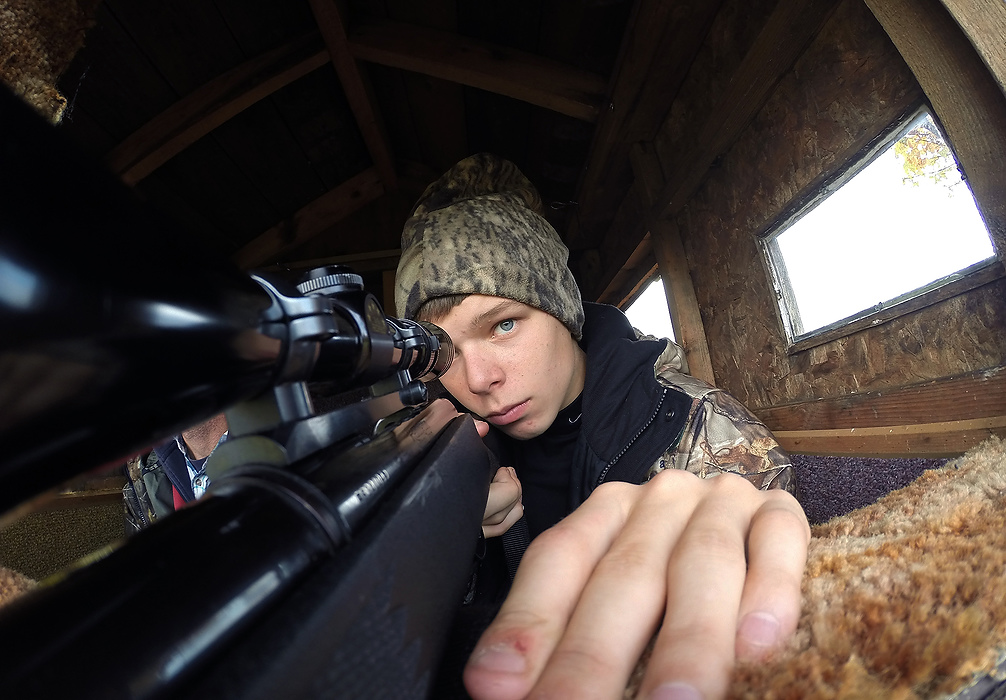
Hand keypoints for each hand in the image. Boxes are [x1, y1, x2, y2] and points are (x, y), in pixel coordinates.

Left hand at [463, 469, 809, 699]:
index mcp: (604, 515)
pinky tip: (758, 648)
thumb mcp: (609, 602)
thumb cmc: (668, 581)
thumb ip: (559, 639)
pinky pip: (776, 542)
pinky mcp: (780, 511)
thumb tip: (496, 685)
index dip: (527, 626)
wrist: (750, 524)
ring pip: (702, 564)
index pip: (557, 563)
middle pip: (623, 578)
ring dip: (690, 641)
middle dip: (595, 657)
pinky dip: (770, 594)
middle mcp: (657, 501)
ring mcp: (721, 500)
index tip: (498, 688)